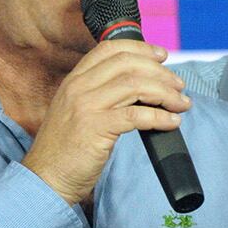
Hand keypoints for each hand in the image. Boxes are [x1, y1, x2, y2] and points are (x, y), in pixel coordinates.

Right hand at [21, 39, 190, 205]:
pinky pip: (136, 115)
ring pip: (135, 85)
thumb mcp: (77, 111)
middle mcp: (78, 87)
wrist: (46, 178)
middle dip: (160, 72)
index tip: (162, 56)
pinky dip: (160, 117)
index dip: (141, 49)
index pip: (110, 49)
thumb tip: (142, 87)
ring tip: (181, 104)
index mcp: (74, 80)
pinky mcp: (95, 128)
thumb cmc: (65, 150)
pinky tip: (171, 122)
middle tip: (178, 85)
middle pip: (128, 64)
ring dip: (165, 93)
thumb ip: (100, 95)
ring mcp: (86, 106)